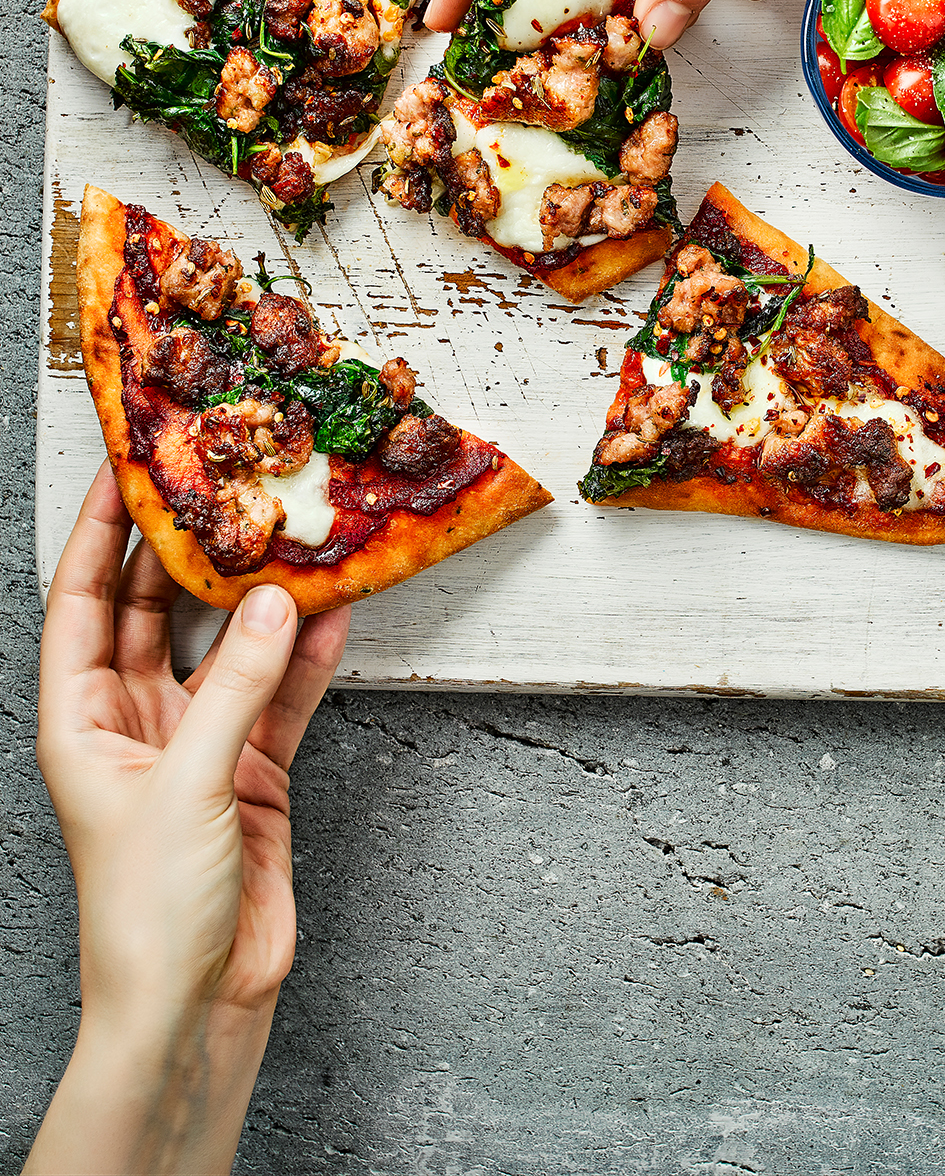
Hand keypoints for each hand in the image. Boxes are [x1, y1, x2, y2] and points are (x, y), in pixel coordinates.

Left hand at [25, 464, 349, 1175]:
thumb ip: (235, 686)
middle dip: (188, 553)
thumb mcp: (189, 782)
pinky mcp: (254, 770)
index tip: (128, 468)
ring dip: (262, 603)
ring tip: (294, 539)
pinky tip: (337, 618)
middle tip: (227, 486)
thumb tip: (277, 602)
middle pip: (154, 613)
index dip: (98, 534)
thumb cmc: (148, 907)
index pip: (81, 603)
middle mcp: (134, 720)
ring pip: (230, 648)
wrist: (196, 1003)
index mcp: (80, 719)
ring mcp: (198, 743)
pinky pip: (281, 696)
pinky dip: (309, 660)